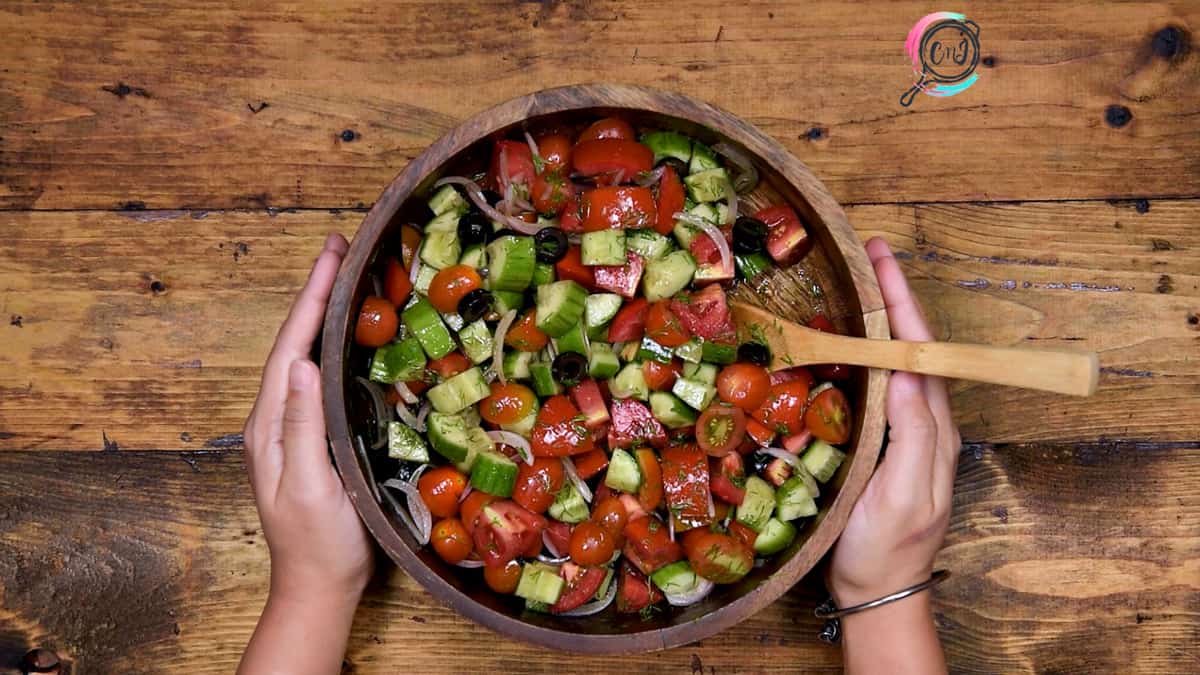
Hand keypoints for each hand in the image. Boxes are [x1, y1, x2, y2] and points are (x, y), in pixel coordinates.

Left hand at [243, 232, 372, 605]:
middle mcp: (274, 418)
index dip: (310, 298)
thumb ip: (303, 426)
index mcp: (271, 424)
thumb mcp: (311, 485)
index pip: (290, 346)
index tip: (331, 254)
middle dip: (314, 293)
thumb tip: (301, 363)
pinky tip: (345, 338)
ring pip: (303, 356)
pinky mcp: (308, 439)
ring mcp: (289, 429)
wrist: (317, 585)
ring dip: (320, 314)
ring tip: (344, 278)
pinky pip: (315, 378)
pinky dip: (329, 346)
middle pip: (293, 342)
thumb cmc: (319, 541)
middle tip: (340, 248)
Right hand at [829, 237, 960, 606]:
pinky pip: (879, 382)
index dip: (903, 299)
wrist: (876, 589)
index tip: (880, 257)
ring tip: (856, 282)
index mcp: (933, 426)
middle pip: (914, 344)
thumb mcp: (904, 493)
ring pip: (897, 359)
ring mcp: (903, 430)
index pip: (923, 348)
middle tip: (867, 253)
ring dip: (880, 316)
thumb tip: (909, 370)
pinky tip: (844, 340)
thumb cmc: (886, 546)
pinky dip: (865, 349)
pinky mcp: (882, 440)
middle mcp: (924, 420)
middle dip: (894, 295)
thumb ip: (913, 433)